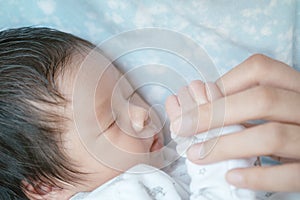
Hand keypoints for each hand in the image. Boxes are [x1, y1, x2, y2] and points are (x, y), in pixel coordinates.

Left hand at [165, 54, 299, 191]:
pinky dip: (257, 177)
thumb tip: (198, 97)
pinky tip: (231, 176)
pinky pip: (289, 174)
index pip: (260, 70)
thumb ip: (243, 101)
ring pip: (272, 136)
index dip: (225, 82)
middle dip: (214, 113)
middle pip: (262, 100)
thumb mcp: (272, 108)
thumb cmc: (288, 126)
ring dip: (226, 146)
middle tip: (183, 127)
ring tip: (196, 154)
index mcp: (294, 87)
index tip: (198, 99)